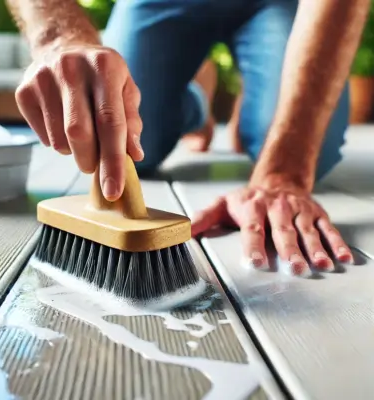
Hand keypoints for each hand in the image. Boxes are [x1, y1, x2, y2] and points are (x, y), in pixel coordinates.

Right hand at [15, 42, 143, 200]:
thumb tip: (134, 154)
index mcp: (105, 66)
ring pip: (59, 139)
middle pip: (79, 133)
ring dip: (73, 151)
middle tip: (94, 166)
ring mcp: (43, 78)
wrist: (63, 47)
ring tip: (80, 136)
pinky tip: (62, 125)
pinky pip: (42, 136)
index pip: (110, 122)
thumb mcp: (125, 89)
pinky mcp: (24, 91)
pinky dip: (56, 142)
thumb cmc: (102, 76)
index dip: (112, 161)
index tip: (113, 191)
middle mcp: (71, 68)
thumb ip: (131, 121)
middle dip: (90, 161)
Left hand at [191, 183, 353, 275]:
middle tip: (294, 269)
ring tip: (321, 265)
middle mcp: (277, 208)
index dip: (253, 245)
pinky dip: (336, 242)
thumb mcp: (222, 205)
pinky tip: (341, 257)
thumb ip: (203, 219)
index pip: (252, 228)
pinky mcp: (316, 214)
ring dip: (315, 248)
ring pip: (307, 230)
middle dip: (289, 250)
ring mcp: (299, 211)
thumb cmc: (248, 200)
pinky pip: (328, 228)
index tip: (254, 262)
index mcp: (252, 207)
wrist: (278, 181)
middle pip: (283, 231)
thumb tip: (180, 232)